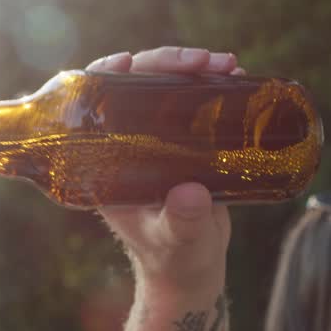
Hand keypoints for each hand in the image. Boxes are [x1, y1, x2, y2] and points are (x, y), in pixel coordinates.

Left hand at [86, 47, 238, 300]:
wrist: (193, 269)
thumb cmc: (173, 258)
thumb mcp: (176, 240)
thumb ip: (182, 222)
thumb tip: (190, 194)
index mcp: (106, 159)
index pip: (94, 103)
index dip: (105, 75)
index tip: (127, 62)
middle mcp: (127, 141)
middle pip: (136, 84)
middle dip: (167, 63)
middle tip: (203, 62)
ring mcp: (157, 138)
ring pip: (167, 86)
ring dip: (195, 68)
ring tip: (228, 65)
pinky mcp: (186, 140)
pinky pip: (194, 101)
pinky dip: (213, 84)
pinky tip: (235, 75)